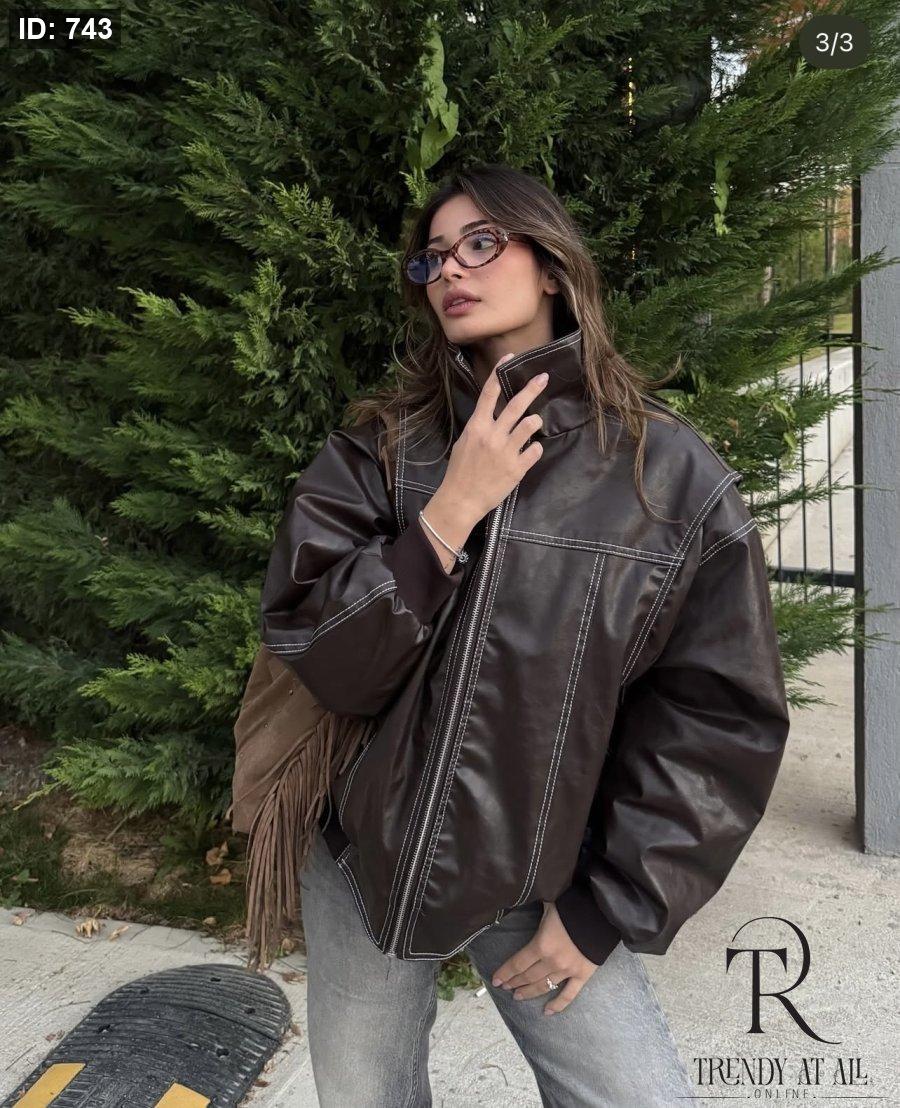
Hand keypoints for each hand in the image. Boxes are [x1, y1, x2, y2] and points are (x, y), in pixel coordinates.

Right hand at [440, 351, 548, 522]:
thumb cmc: (459, 472)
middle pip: (516, 404)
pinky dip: (534, 449)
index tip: (510, 358)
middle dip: (532, 388)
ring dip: (535, 421)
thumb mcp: (464, 443)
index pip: (489, 393)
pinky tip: (529, 452)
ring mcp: (506, 451)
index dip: (500, 372)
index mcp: (476, 426)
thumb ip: (479, 428)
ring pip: (530, 424)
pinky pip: (535, 450)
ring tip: (535, 423)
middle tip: (544, 378)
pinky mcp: (517, 468)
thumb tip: (492, 417)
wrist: (461, 500)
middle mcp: (492, 435)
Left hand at [490, 901, 598, 1015]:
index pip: (518, 963)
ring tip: (518, 996)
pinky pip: (569, 995)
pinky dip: (558, 1005)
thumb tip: (520, 899)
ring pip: (544, 986)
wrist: (602, 913)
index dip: (505, 973)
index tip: (496, 980)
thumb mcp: (548, 905)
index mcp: (541, 944)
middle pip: (528, 976)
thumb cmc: (572, 906)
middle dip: (514, 982)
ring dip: (529, 992)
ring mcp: (567, 971)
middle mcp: (552, 962)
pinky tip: (547, 1012)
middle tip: (505, 987)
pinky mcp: (583, 976)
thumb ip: (535, 909)